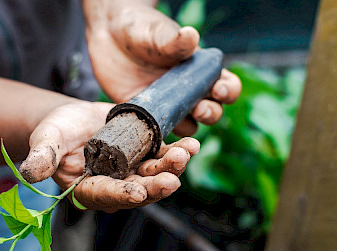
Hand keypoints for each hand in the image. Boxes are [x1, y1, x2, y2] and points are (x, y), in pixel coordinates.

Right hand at [19, 102, 198, 212]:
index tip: (138, 192)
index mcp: (88, 189)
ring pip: (155, 174)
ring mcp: (131, 171)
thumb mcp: (46, 140)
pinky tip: (192, 143)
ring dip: (171, 166)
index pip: (105, 195)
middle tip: (172, 178)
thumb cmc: (55, 132)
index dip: (122, 194)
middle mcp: (113, 185)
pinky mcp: (143, 156)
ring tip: (185, 153)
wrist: (73, 119)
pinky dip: (177, 151)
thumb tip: (29, 173)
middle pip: (138, 190)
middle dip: (156, 185)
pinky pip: (162, 157)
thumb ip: (42, 156)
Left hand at [84, 1, 240, 135]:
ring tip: (176, 120)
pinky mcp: (146, 115)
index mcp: (199, 70)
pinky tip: (152, 129)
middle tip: (199, 109)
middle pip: (211, 111)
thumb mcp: (155, 32)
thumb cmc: (139, 28)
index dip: (228, 91)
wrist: (108, 36)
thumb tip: (190, 36)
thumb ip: (172, 39)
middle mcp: (187, 92)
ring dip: (187, 128)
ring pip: (187, 126)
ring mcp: (167, 106)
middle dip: (210, 113)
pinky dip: (158, 135)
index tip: (218, 89)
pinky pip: (158, 132)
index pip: (225, 85)